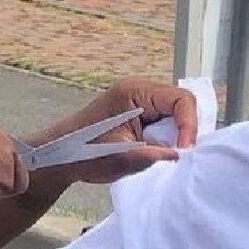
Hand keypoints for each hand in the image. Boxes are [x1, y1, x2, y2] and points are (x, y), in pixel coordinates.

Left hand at [23, 78, 197, 201]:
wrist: (59, 156)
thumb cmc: (84, 154)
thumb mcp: (120, 158)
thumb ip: (151, 155)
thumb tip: (179, 155)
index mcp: (134, 92)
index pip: (180, 100)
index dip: (189, 125)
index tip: (184, 150)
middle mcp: (139, 89)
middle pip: (181, 103)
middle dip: (185, 129)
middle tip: (182, 153)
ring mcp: (139, 99)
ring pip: (175, 112)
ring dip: (177, 133)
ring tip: (171, 153)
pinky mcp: (138, 112)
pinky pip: (164, 119)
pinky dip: (168, 135)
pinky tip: (162, 150)